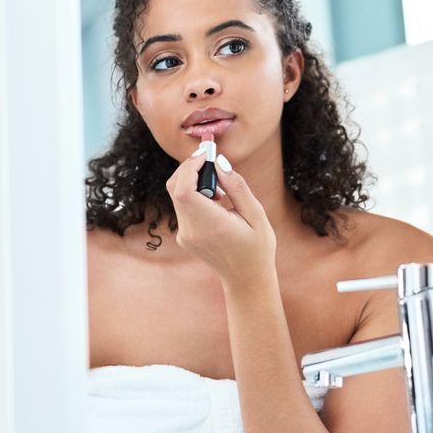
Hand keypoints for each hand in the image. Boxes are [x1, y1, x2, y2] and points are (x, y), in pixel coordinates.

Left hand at [165, 151, 275, 286]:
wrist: (246, 279)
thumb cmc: (257, 247)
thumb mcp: (255, 214)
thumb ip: (236, 186)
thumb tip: (219, 162)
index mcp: (211, 225)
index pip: (183, 189)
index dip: (190, 166)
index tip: (208, 154)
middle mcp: (191, 231)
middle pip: (175, 187)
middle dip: (190, 168)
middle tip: (212, 160)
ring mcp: (184, 235)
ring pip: (177, 195)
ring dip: (193, 181)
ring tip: (221, 188)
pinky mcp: (183, 236)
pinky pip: (182, 206)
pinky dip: (194, 194)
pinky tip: (217, 200)